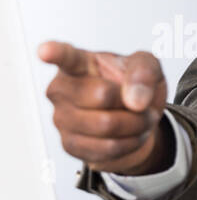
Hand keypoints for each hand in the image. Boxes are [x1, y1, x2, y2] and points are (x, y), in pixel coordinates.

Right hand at [40, 42, 170, 174]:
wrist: (136, 118)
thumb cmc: (134, 86)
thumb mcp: (148, 68)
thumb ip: (144, 72)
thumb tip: (135, 100)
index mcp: (78, 63)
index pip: (64, 56)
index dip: (54, 53)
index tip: (45, 51)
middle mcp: (61, 89)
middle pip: (101, 96)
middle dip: (134, 104)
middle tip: (141, 105)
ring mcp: (61, 118)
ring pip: (106, 126)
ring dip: (136, 125)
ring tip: (138, 119)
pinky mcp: (70, 144)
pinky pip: (108, 148)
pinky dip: (130, 143)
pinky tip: (127, 134)